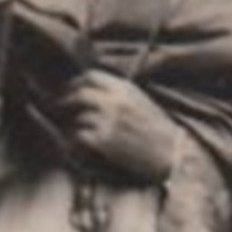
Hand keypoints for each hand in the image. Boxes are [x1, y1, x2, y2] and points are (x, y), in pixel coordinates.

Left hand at [58, 70, 180, 183]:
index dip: (75, 84)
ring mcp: (108, 120)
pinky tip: (80, 147)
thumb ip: (117, 93)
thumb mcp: (140, 101)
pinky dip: (75, 142)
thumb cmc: (158, 130)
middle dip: (65, 102)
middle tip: (58, 110)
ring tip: (74, 134)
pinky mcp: (103, 140)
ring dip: (72, 126)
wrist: (173, 154)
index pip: (90, 77)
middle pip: (78, 94)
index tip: (69, 91)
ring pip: (76, 118)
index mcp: (124, 88)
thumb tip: (91, 91)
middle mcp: (114, 101)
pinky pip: (78, 137)